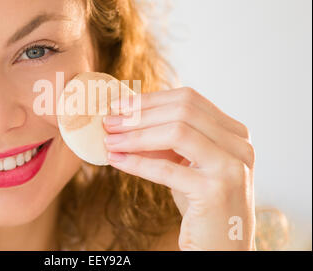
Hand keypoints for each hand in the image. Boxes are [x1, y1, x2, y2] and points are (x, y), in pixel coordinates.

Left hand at [103, 87, 255, 249]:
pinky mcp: (214, 191)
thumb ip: (167, 140)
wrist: (223, 248)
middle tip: (109, 122)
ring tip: (109, 141)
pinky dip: (137, 163)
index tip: (120, 105)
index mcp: (234, 133)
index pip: (188, 99)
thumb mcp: (187, 164)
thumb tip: (125, 119)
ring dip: (135, 135)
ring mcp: (231, 167)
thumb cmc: (202, 204)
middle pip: (182, 111)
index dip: (150, 100)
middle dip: (139, 115)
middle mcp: (239, 145)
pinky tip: (116, 161)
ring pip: (176, 132)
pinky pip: (167, 169)